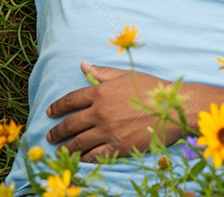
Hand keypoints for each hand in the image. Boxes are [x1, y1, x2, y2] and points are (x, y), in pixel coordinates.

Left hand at [45, 62, 181, 161]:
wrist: (173, 107)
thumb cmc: (152, 89)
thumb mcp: (126, 75)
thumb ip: (102, 73)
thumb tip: (83, 65)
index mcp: (100, 92)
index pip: (70, 100)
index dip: (57, 107)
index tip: (50, 112)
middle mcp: (100, 112)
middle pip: (70, 123)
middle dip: (57, 131)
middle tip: (51, 136)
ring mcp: (107, 131)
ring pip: (78, 142)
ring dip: (66, 147)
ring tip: (59, 151)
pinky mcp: (117, 146)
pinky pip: (94, 155)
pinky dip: (84, 157)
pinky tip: (80, 158)